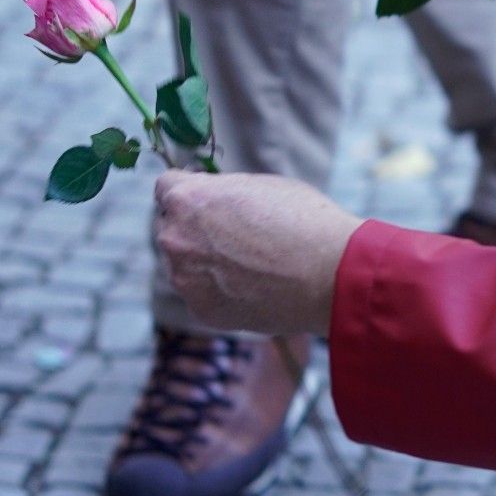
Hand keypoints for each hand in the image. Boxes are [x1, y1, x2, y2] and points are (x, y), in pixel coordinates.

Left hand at [154, 171, 362, 336]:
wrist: (329, 274)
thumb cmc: (303, 221)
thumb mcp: (260, 185)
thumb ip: (223, 191)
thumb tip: (212, 198)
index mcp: (187, 199)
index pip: (166, 187)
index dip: (190, 191)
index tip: (208, 200)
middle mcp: (175, 238)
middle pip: (171, 227)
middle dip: (194, 228)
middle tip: (233, 235)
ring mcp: (185, 279)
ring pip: (184, 265)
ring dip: (204, 262)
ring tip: (249, 265)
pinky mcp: (201, 310)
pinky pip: (202, 294)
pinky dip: (219, 291)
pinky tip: (252, 287)